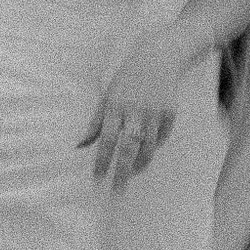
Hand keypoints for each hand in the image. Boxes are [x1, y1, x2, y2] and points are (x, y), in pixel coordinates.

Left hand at [83, 44, 185, 190]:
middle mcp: (135, 110)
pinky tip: (148, 152)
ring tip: (132, 174)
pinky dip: (155, 147)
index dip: (102, 161)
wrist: (157, 58)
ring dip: (140, 164)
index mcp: (115, 105)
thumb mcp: (107, 96)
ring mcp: (155, 112)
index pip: (107, 139)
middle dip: (122, 172)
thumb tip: (79, 146)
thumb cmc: (126, 79)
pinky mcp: (170, 112)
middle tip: (117, 192)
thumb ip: (95, 123)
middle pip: (129, 148)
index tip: (97, 180)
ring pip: (148, 147)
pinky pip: (162, 138)